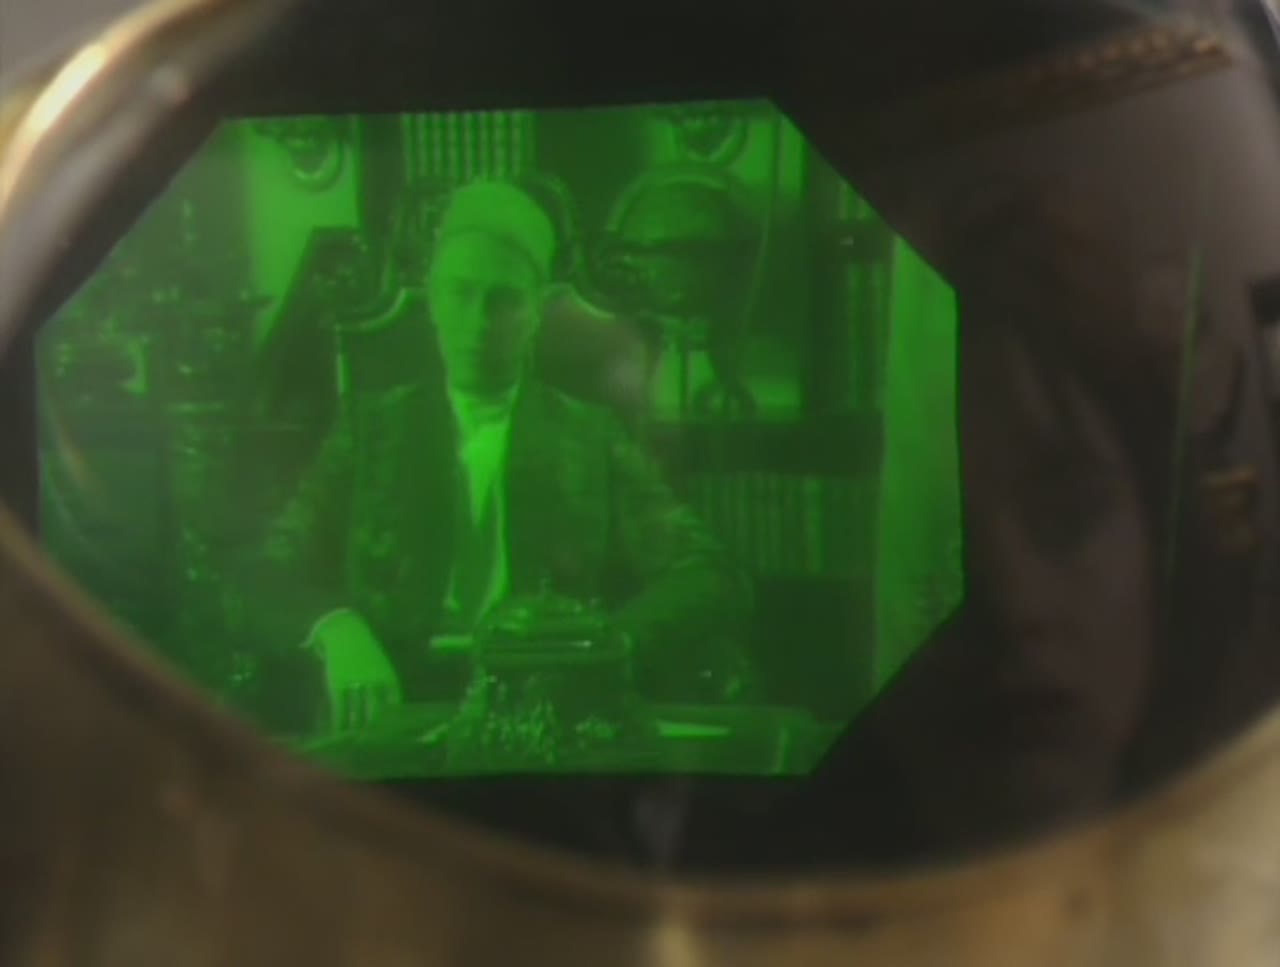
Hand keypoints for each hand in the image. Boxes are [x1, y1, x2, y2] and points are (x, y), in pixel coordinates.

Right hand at [310, 610, 402, 731]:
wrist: (344, 632)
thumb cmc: (365, 649)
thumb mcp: (381, 665)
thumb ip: (385, 685)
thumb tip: (390, 708)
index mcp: (387, 676)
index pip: (393, 703)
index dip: (392, 720)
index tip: (390, 733)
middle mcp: (373, 682)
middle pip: (376, 712)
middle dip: (374, 729)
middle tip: (371, 743)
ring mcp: (354, 683)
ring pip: (357, 712)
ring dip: (356, 729)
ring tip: (354, 742)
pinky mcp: (337, 685)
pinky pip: (340, 708)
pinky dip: (340, 722)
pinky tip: (339, 731)